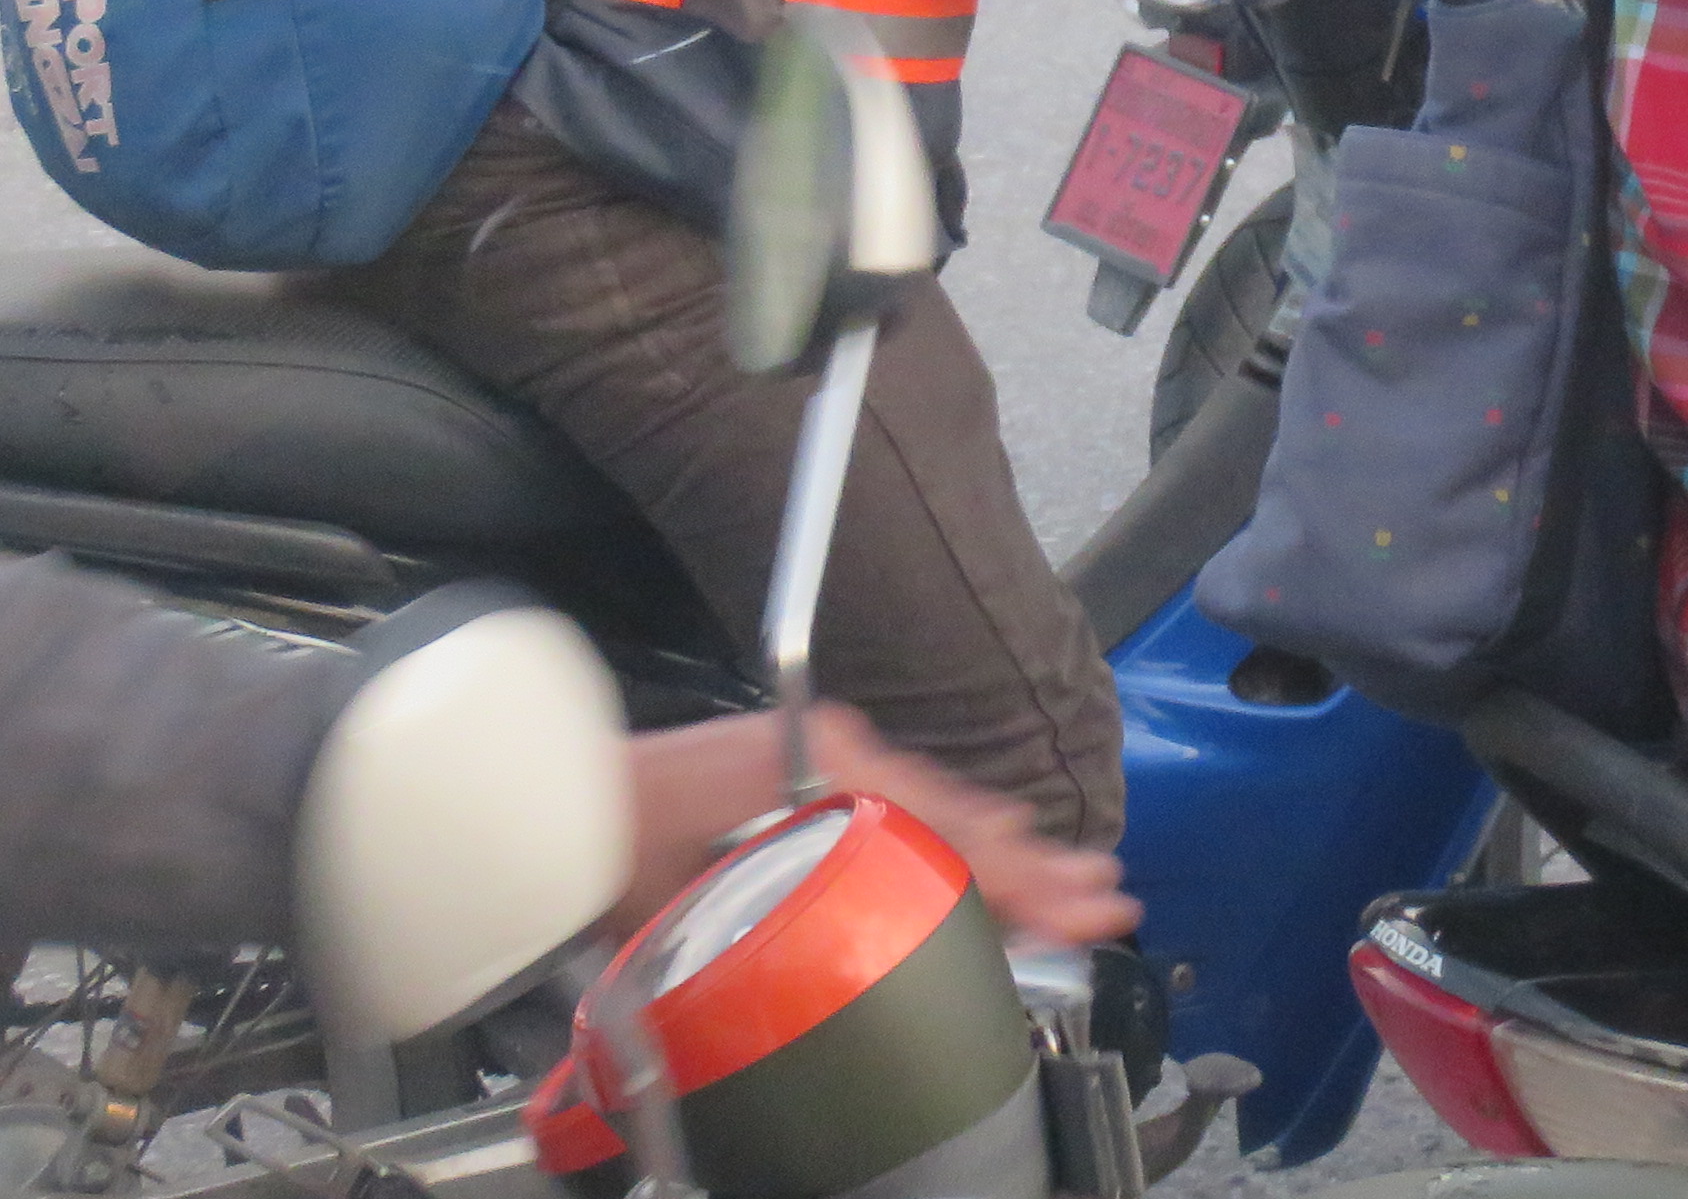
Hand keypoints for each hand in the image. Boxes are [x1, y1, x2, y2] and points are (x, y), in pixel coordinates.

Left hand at [619, 705, 1139, 943]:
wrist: (549, 801)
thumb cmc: (616, 850)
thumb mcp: (706, 903)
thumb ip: (797, 923)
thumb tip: (868, 967)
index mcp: (831, 776)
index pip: (952, 833)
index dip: (1023, 878)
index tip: (1077, 904)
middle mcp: (842, 754)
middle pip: (962, 813)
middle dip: (1039, 862)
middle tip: (1103, 897)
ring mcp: (829, 754)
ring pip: (940, 803)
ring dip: (1007, 844)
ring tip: (1069, 874)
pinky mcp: (812, 765)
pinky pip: (909, 794)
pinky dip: (958, 822)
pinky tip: (989, 835)